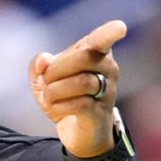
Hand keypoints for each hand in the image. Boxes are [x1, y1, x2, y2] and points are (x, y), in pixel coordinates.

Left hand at [29, 20, 126, 156]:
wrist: (78, 133)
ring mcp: (107, 91)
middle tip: (45, 81)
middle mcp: (108, 69)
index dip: (110, 32)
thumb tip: (44, 60)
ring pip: (82, 82)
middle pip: (84, 56)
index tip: (120, 27)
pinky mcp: (100, 113)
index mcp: (95, 53)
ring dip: (54, 90)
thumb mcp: (44, 80)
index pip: (103, 39)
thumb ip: (39, 65)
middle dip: (56, 68)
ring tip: (48, 98)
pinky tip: (56, 110)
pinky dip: (60, 107)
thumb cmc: (64, 98)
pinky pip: (81, 104)